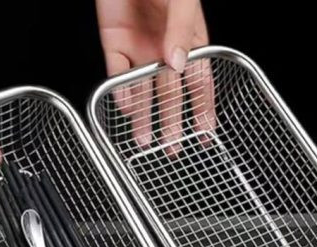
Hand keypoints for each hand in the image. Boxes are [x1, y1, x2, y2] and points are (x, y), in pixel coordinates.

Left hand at [96, 0, 214, 155]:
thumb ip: (182, 28)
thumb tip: (178, 64)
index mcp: (189, 37)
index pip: (199, 80)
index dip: (202, 108)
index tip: (204, 133)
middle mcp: (165, 46)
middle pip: (169, 92)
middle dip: (171, 122)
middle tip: (170, 148)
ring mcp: (139, 45)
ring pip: (142, 89)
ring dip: (144, 116)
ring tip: (143, 141)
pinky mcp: (113, 40)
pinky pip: (116, 71)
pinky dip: (119, 90)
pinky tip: (125, 107)